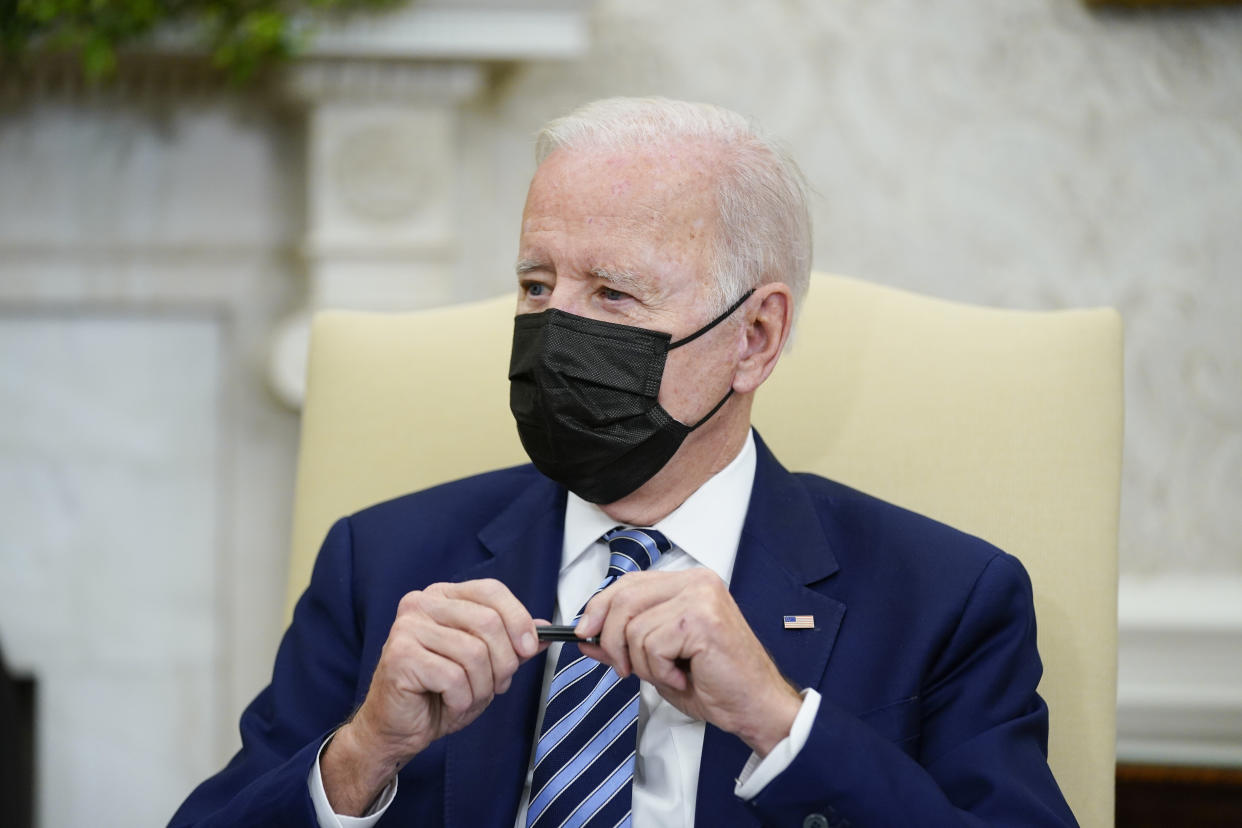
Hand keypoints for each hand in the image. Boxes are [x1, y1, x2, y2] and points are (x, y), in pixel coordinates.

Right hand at [322, 579, 545, 814]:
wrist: (398, 729)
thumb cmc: (439, 694)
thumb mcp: (485, 665)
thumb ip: (512, 644)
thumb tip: (545, 630)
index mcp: (443, 596)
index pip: (491, 590)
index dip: (518, 618)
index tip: (530, 647)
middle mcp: (422, 603)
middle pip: (488, 622)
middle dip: (503, 662)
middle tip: (497, 685)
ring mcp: (407, 628)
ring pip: (474, 653)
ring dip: (482, 687)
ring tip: (469, 697)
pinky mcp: (400, 656)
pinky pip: (454, 677)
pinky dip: (462, 700)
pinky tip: (448, 703)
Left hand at [575, 569, 801, 756]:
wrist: (755, 707)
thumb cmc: (715, 683)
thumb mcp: (658, 660)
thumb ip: (623, 643)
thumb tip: (586, 636)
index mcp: (688, 583)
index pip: (629, 582)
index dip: (600, 607)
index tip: (585, 632)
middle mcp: (697, 581)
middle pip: (624, 598)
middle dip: (612, 639)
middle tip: (624, 669)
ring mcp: (701, 597)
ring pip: (634, 627)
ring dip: (643, 663)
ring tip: (671, 674)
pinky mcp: (701, 619)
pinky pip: (651, 644)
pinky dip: (659, 671)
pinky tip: (684, 677)